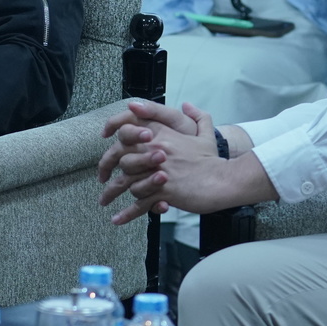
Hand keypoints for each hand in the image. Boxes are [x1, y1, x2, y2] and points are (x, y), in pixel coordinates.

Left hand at [96, 100, 271, 225]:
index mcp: (161, 135)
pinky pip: (139, 203)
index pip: (127, 132)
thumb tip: (188, 105)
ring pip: (126, 182)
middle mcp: (155, 151)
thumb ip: (197, 117)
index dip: (114, 135)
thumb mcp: (205, 134)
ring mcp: (158, 171)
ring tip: (104, 201)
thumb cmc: (213, 160)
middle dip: (107, 168)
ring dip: (112, 193)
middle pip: (121, 158)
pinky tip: (117, 220)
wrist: (224, 180)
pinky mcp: (163, 191)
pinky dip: (127, 214)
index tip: (106, 142)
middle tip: (102, 178)